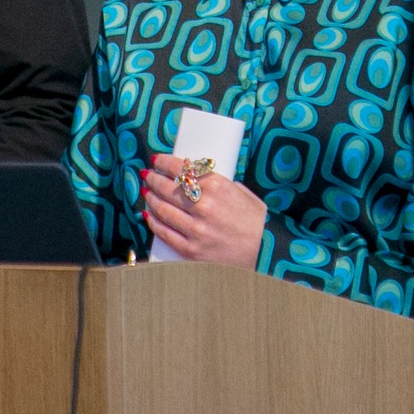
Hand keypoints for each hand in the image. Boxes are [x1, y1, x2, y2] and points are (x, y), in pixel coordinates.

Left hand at [142, 154, 265, 267]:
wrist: (266, 253)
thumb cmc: (257, 222)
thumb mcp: (242, 193)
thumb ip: (221, 184)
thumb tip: (198, 177)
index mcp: (217, 186)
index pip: (181, 168)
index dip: (164, 162)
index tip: (156, 159)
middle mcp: (204, 206)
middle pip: (167, 188)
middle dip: (153, 178)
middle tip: (147, 174)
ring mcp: (196, 230)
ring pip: (162, 209)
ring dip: (150, 198)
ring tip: (146, 192)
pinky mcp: (192, 250)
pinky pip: (165, 233)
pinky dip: (153, 222)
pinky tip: (148, 214)